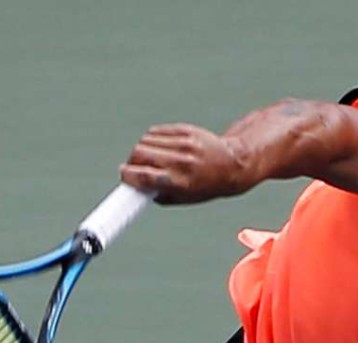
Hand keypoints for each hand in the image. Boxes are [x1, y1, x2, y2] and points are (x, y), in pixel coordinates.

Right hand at [119, 124, 247, 203]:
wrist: (233, 163)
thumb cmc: (207, 185)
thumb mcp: (185, 198)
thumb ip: (159, 195)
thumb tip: (135, 188)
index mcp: (181, 182)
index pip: (144, 176)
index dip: (128, 176)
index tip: (124, 177)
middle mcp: (182, 162)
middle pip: (139, 154)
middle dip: (131, 162)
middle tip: (134, 168)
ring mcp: (184, 144)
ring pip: (145, 141)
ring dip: (141, 150)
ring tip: (151, 159)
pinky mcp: (185, 130)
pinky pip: (155, 132)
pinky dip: (151, 140)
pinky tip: (160, 148)